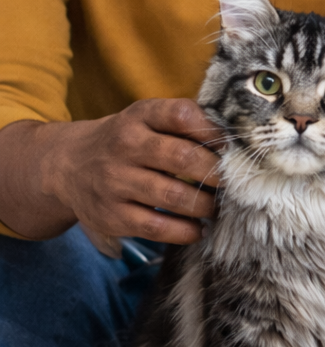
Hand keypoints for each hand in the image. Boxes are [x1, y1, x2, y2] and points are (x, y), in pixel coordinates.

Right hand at [36, 98, 222, 244]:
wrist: (69, 166)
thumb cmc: (128, 140)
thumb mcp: (148, 119)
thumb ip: (185, 122)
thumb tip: (233, 142)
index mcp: (140, 117)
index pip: (181, 115)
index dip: (212, 131)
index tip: (232, 147)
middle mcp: (125, 147)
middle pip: (182, 158)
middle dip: (216, 173)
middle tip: (234, 183)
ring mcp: (115, 183)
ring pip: (173, 196)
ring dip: (205, 205)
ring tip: (217, 207)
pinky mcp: (111, 216)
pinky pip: (156, 227)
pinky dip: (185, 231)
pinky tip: (199, 229)